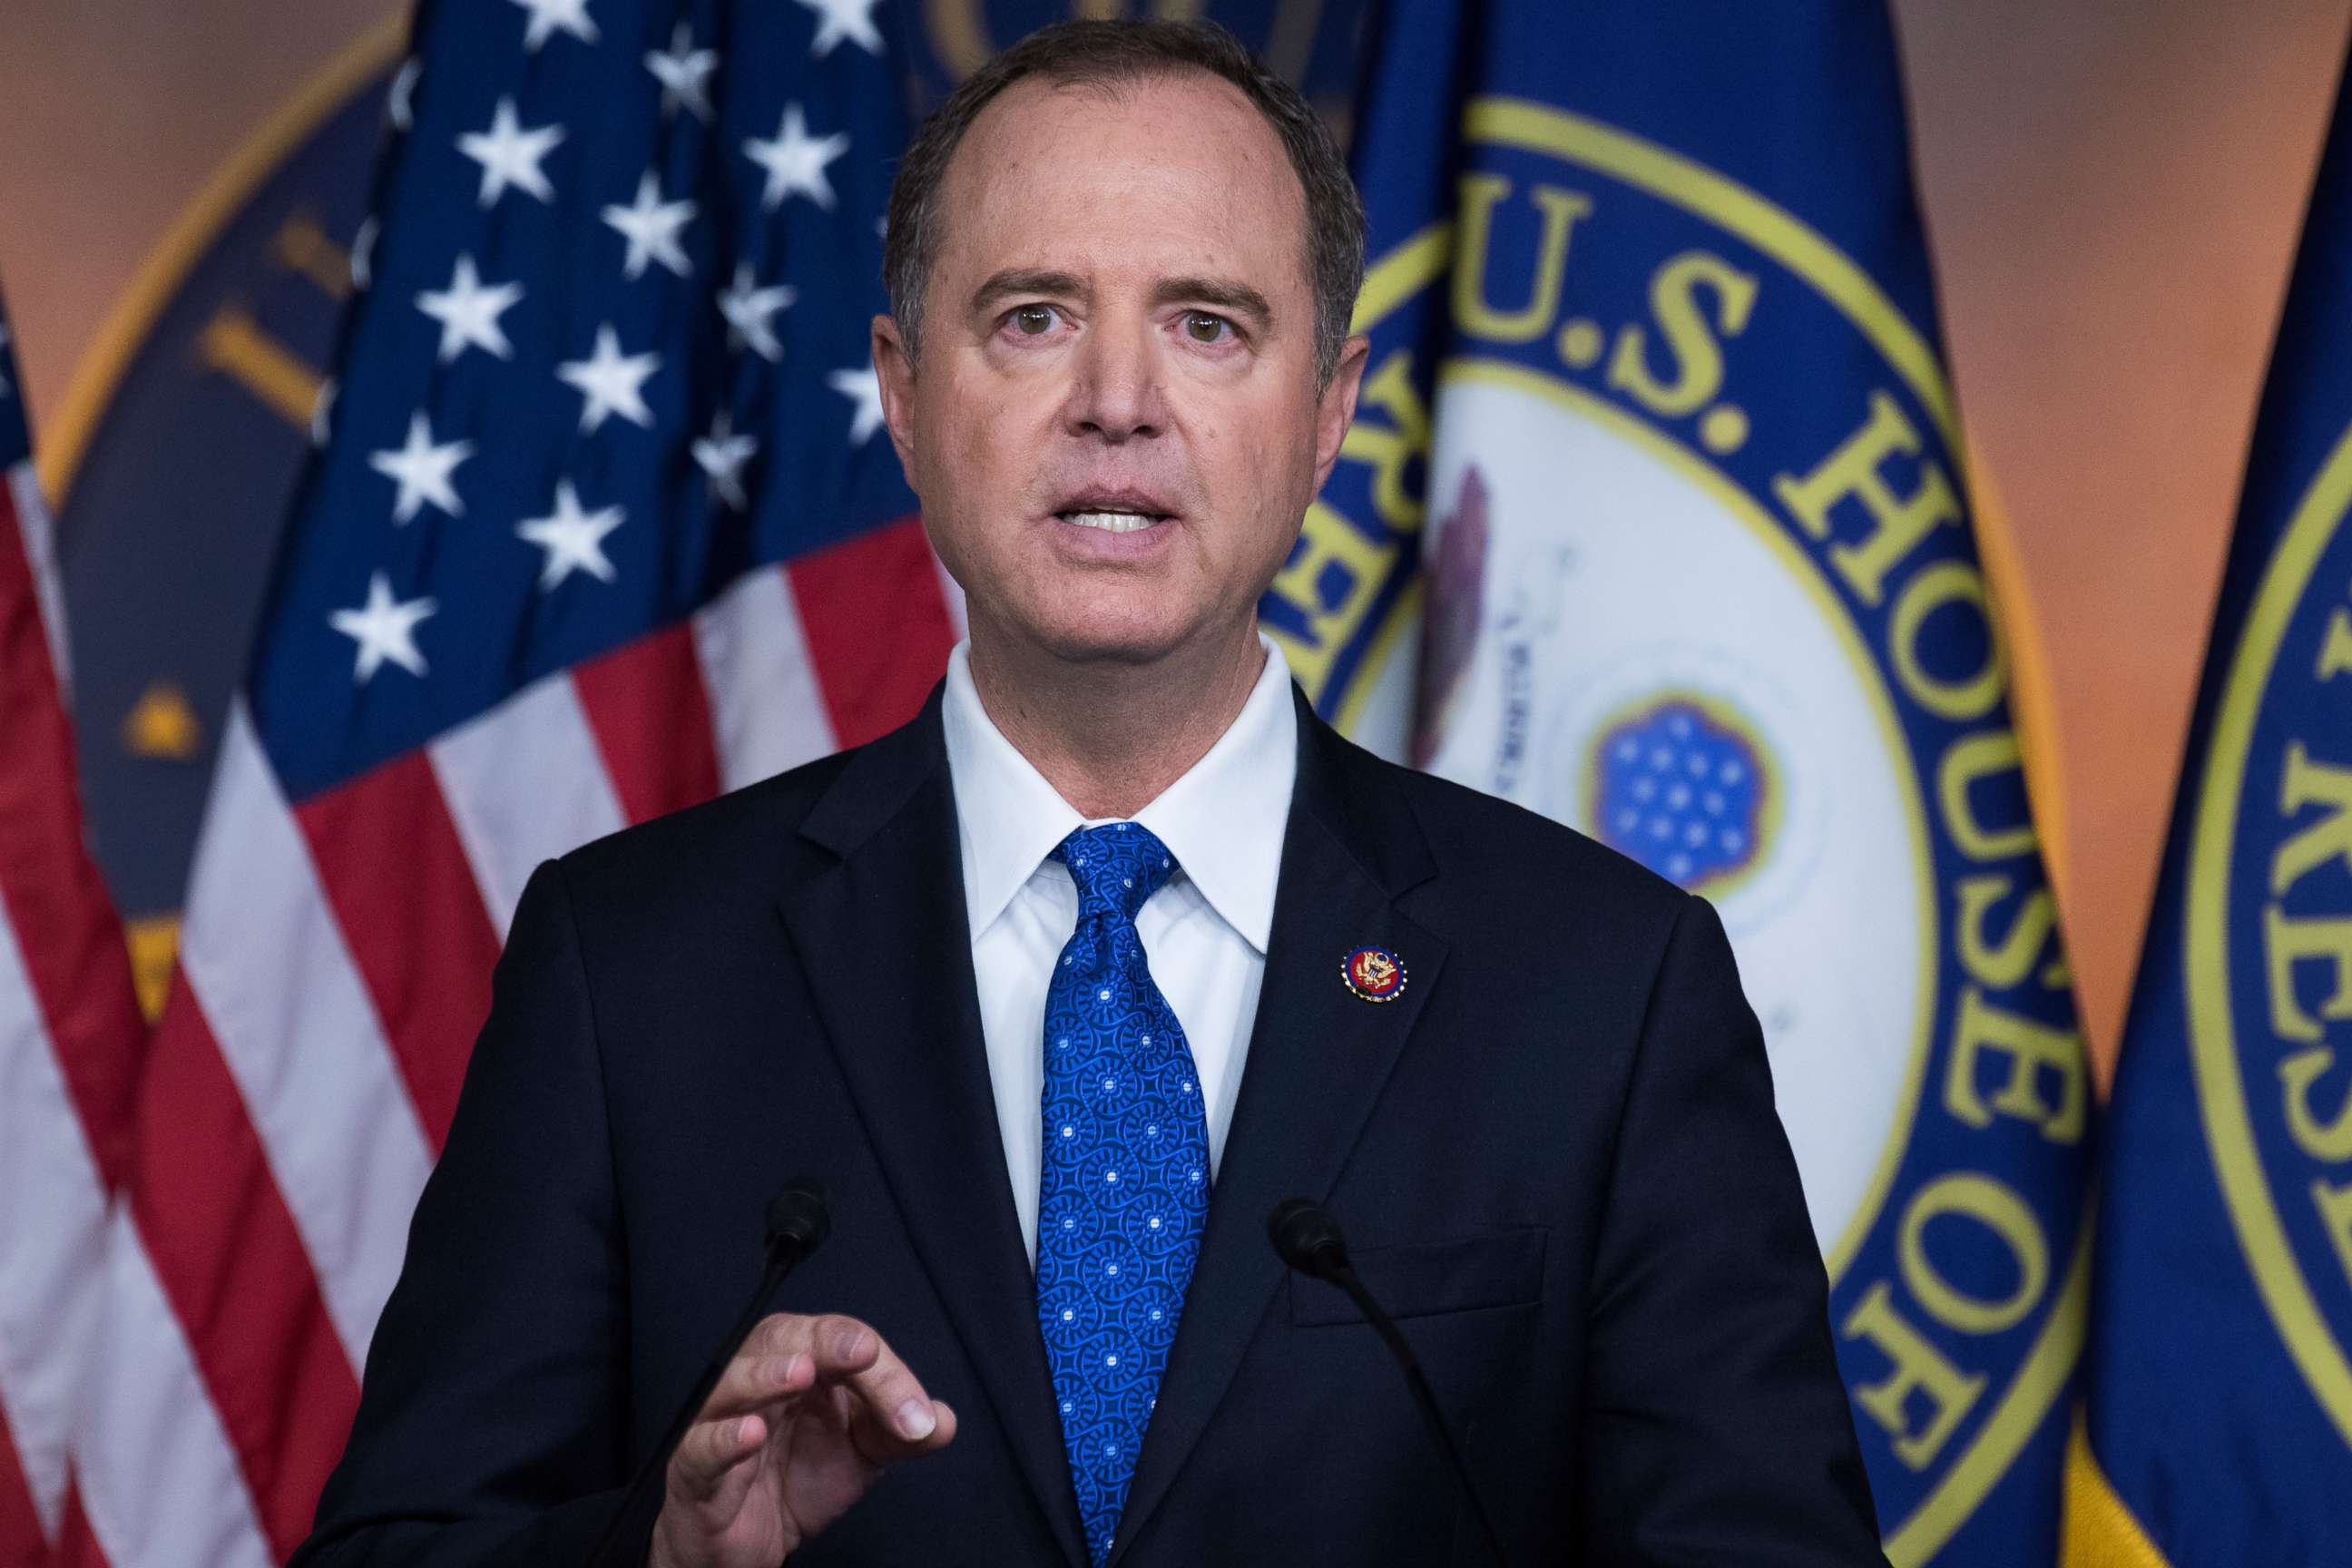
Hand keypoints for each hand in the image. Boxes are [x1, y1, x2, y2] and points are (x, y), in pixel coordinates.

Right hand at [647, 1313, 957, 1567]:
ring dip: (767, 1375)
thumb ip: (900, 1433)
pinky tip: (750, 1435)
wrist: (747, 1547)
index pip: (842, 1343)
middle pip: (785, 1340)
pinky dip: (723, 1439)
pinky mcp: (693, 1470)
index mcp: (802, 1363)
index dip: (884, 1372)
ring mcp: (720, 1422)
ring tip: (800, 1374)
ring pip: (734, 1382)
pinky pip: (701, 1447)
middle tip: (862, 1353)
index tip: (917, 1417)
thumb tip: (942, 1421)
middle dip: (826, 1343)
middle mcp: (758, 1380)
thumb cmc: (795, 1478)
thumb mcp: (860, 1452)